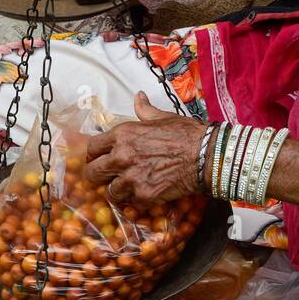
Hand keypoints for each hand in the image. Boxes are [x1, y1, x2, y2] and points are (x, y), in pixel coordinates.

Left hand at [85, 93, 206, 206]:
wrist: (206, 155)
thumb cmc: (186, 134)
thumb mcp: (162, 117)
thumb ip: (145, 110)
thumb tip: (138, 97)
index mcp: (123, 135)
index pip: (92, 148)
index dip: (94, 155)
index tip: (99, 159)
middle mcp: (122, 156)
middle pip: (92, 173)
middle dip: (98, 176)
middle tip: (108, 177)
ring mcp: (132, 178)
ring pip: (110, 192)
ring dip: (118, 190)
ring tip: (129, 187)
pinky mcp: (144, 196)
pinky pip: (130, 203)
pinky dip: (137, 201)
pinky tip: (146, 193)